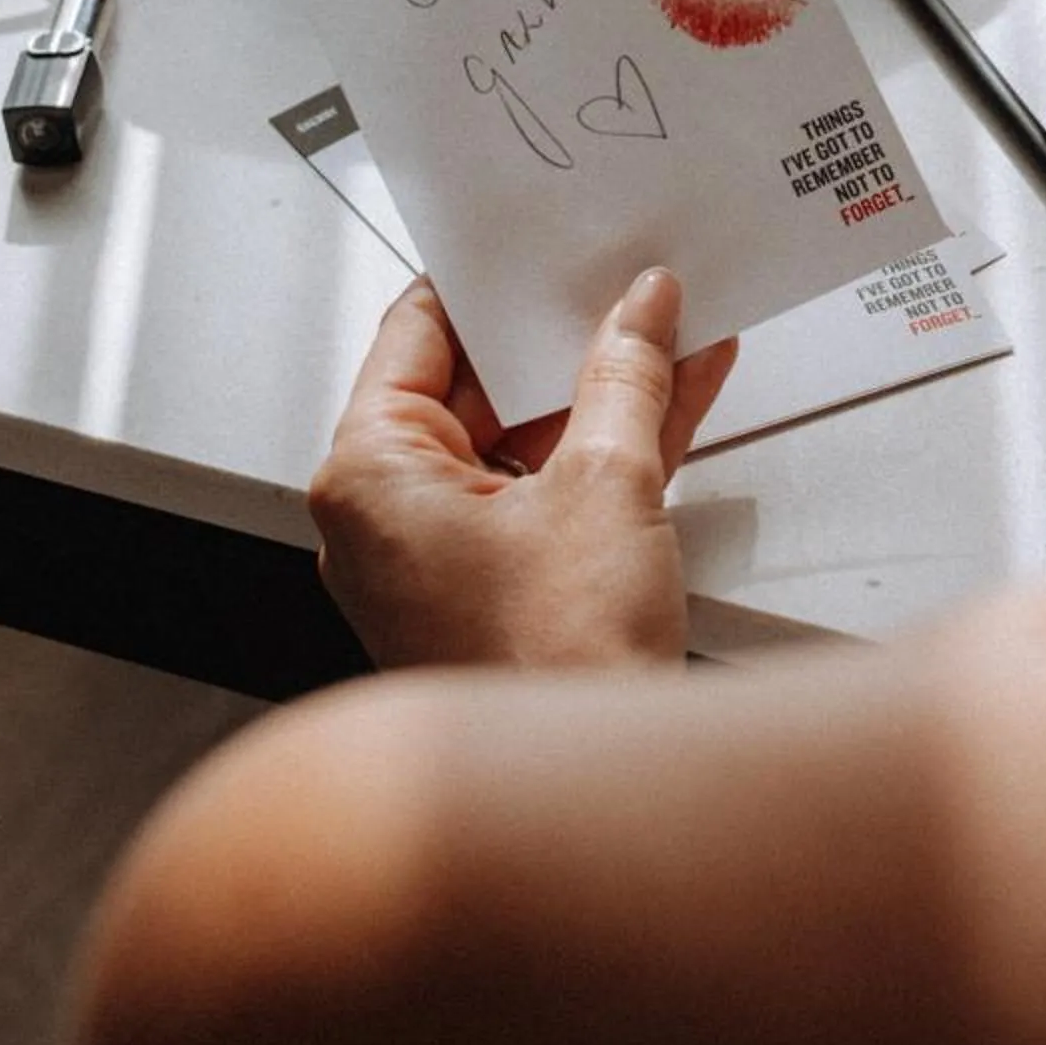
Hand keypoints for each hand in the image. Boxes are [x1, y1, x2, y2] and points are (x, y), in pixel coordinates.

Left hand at [309, 268, 736, 669]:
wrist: (586, 807)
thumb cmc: (550, 672)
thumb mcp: (606, 485)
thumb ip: (625, 377)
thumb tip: (640, 310)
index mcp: (368, 474)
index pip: (419, 329)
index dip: (489, 277)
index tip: (538, 237)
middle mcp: (386, 515)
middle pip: (475, 383)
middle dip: (560, 333)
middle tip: (616, 273)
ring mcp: (441, 556)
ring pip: (522, 437)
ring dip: (598, 388)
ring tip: (667, 324)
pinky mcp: (497, 588)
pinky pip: (548, 489)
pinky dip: (606, 448)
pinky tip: (677, 393)